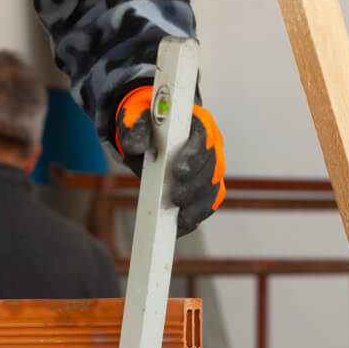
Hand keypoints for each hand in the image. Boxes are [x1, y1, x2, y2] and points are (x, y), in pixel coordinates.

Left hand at [115, 86, 225, 236]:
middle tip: (175, 198)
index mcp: (198, 123)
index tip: (179, 171)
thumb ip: (135, 129)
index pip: (205, 137)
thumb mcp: (136, 120)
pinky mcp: (206, 188)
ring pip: (213, 190)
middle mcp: (212, 146)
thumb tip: (135, 145)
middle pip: (212, 168)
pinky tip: (180, 227)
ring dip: (197, 205)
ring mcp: (211, 168)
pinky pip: (207, 205)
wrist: (149, 135)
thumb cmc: (146, 125)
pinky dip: (195, 217)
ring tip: (180, 217)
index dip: (195, 155)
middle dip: (194, 186)